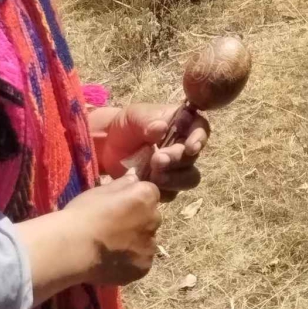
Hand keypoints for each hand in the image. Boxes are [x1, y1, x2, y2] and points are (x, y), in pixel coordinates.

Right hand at [15, 173, 162, 297]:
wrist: (74, 248)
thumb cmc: (83, 214)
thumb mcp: (99, 192)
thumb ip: (122, 184)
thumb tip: (135, 177)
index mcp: (145, 197)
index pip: (150, 193)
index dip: (135, 200)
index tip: (119, 207)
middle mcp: (154, 220)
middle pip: (151, 218)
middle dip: (138, 221)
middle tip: (114, 228)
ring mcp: (150, 246)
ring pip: (147, 241)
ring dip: (135, 243)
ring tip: (111, 248)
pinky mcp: (143, 267)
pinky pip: (140, 262)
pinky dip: (130, 262)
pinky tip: (111, 262)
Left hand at [89, 103, 209, 198]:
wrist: (107, 146)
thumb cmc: (125, 125)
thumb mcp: (134, 115)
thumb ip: (147, 120)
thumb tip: (161, 128)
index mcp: (182, 124)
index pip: (200, 129)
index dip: (199, 139)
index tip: (190, 148)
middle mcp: (183, 146)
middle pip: (193, 157)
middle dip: (177, 160)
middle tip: (157, 160)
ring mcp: (176, 168)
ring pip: (189, 179)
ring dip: (174, 179)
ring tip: (153, 176)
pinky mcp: (166, 185)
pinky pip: (172, 193)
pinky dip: (162, 190)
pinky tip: (146, 184)